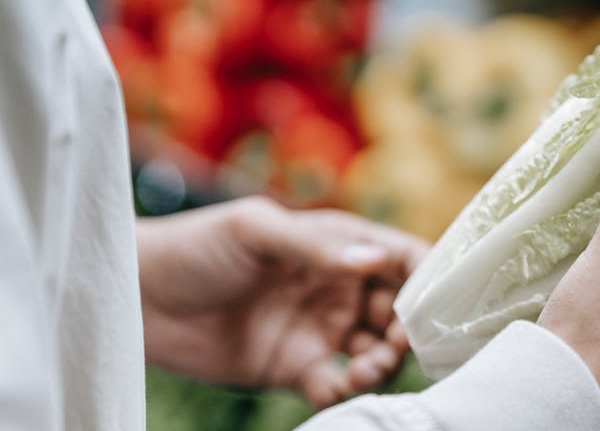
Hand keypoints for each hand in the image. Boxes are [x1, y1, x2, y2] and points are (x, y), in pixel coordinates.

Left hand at [137, 197, 428, 407]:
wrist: (138, 298)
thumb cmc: (196, 247)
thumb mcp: (256, 230)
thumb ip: (315, 247)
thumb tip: (374, 260)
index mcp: (337, 244)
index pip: (400, 256)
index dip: (427, 276)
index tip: (436, 300)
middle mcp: (337, 286)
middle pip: (399, 309)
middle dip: (410, 328)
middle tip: (399, 343)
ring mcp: (319, 328)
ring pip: (376, 350)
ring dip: (383, 362)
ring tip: (364, 369)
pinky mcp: (296, 367)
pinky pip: (337, 384)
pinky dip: (347, 392)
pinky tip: (334, 388)